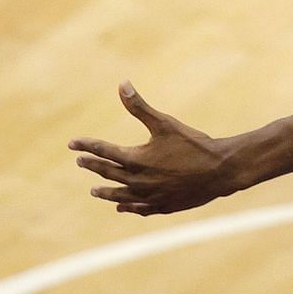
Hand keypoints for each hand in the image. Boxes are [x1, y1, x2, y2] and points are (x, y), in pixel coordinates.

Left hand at [69, 82, 238, 215]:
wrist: (220, 170)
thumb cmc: (193, 144)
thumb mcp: (165, 123)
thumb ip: (139, 107)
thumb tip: (122, 84)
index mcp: (136, 159)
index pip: (104, 151)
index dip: (87, 146)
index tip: (72, 143)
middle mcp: (138, 181)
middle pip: (108, 173)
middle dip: (93, 166)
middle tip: (80, 162)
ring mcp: (150, 197)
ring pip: (120, 196)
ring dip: (106, 192)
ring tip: (94, 191)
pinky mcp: (163, 206)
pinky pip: (138, 209)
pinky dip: (127, 207)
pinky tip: (121, 207)